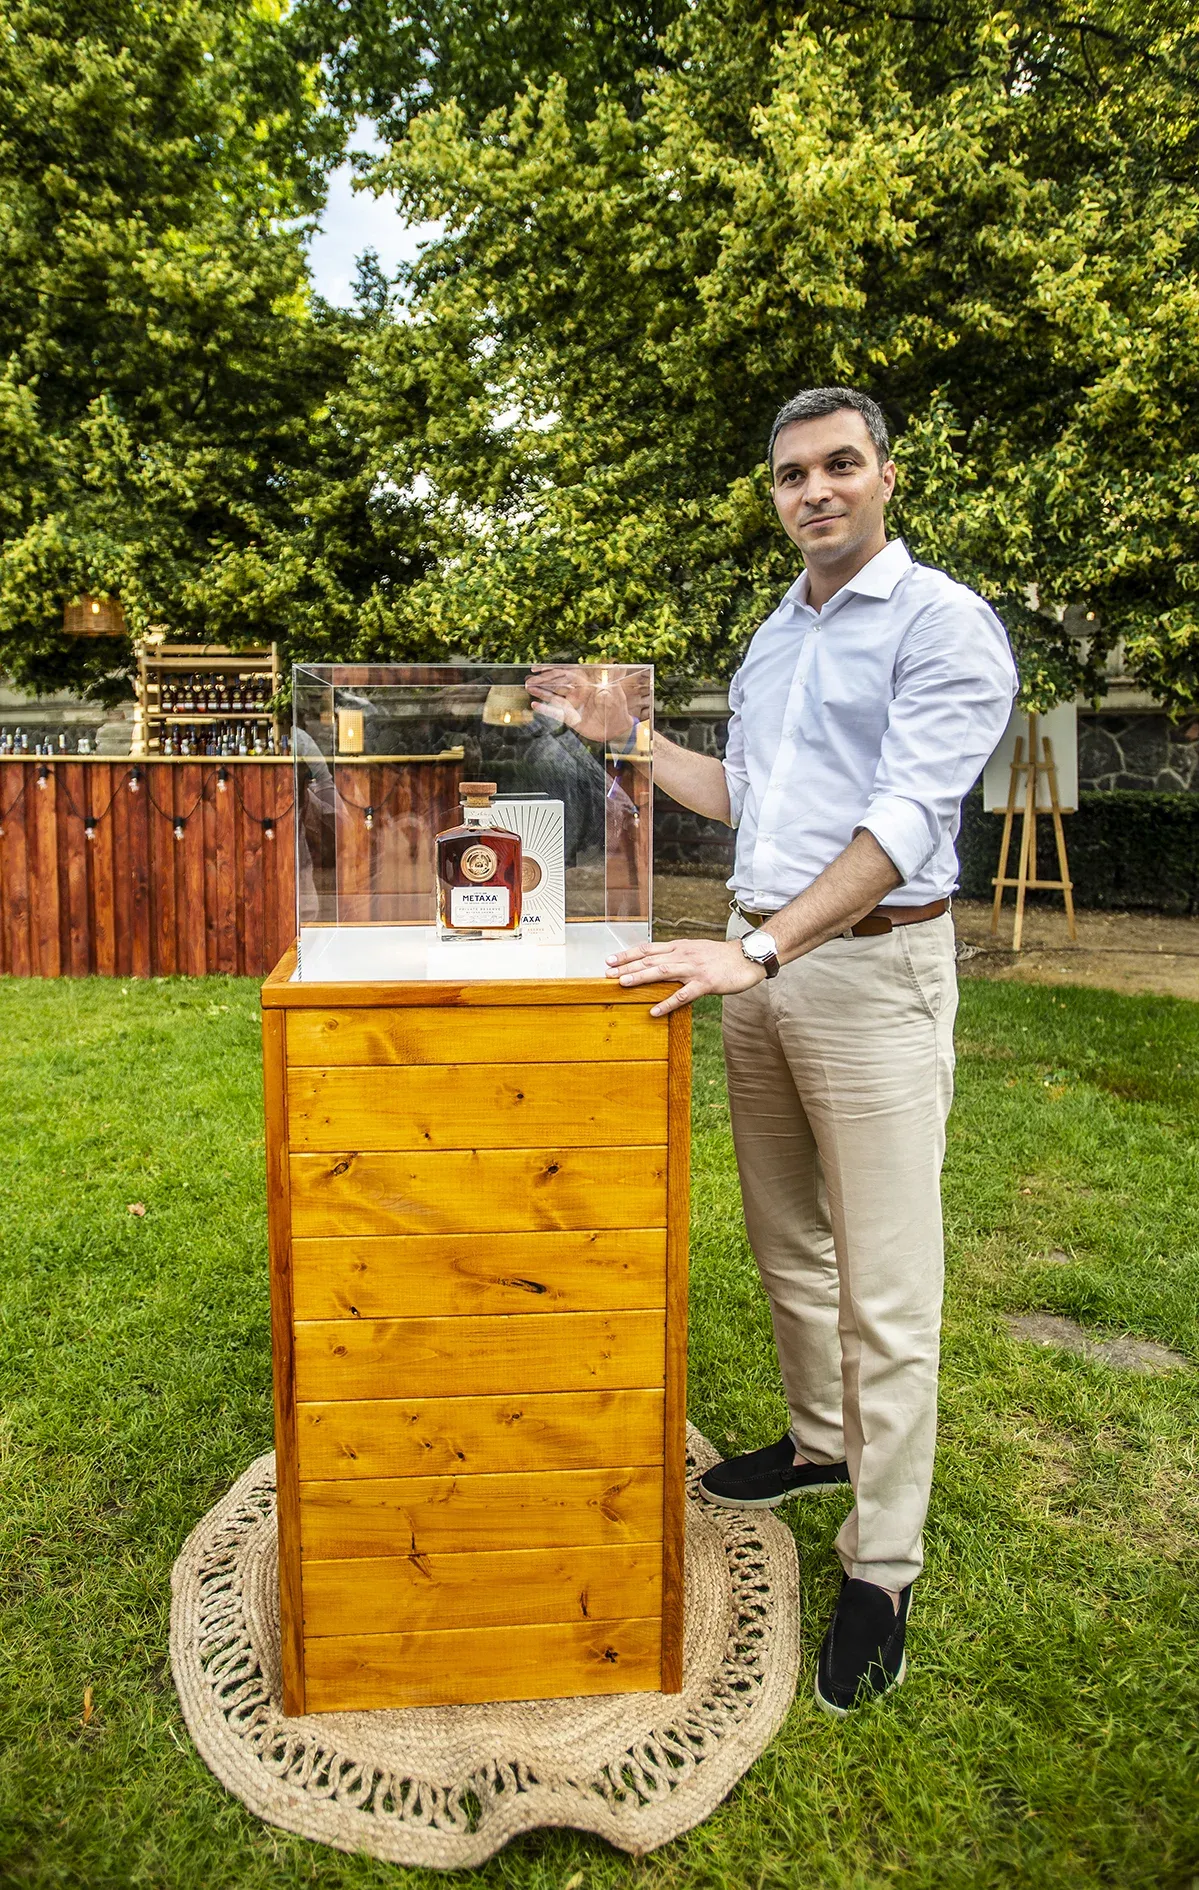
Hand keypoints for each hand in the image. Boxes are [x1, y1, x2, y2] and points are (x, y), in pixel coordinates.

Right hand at [526, 665, 636, 744]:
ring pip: (553, 696)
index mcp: (585, 684)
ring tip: (528, 687)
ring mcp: (573, 705)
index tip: (539, 668)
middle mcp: (576, 693)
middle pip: (556, 684)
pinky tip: (534, 705)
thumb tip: (609, 679)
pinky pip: (556, 712)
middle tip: (529, 679)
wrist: (617, 728)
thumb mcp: (616, 695)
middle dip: (543, 680)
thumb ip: (610, 688)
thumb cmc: (617, 709)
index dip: (553, 670)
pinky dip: (545, 709)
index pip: (566, 674)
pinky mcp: (571, 718)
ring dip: (541, 691)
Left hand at [605, 937, 765, 1015]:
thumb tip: (657, 963)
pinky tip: (654, 1011)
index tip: (609, 959)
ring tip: (622, 984)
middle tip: (606, 973)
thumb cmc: (721, 957)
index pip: (648, 948)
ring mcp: (694, 969)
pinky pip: (683, 995)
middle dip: (627, 966)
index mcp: (679, 946)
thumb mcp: (696, 950)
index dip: (627, 954)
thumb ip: (677, 955)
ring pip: (662, 972)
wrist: (748, 957)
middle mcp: (683, 955)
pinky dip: (667, 1003)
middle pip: (650, 959)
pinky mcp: (705, 983)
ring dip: (640, 977)